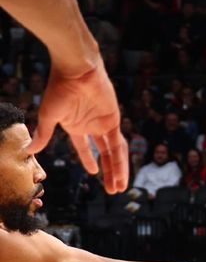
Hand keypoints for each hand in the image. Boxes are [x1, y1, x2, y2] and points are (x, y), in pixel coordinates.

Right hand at [29, 58, 128, 193]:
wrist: (77, 70)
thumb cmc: (60, 89)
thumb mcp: (49, 116)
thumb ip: (43, 135)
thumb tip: (29, 151)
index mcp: (76, 125)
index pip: (85, 148)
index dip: (89, 160)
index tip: (95, 173)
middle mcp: (92, 126)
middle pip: (104, 154)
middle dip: (109, 172)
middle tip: (113, 191)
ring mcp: (104, 123)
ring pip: (114, 152)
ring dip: (117, 170)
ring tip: (119, 188)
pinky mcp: (114, 119)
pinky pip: (118, 144)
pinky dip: (120, 159)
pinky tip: (121, 172)